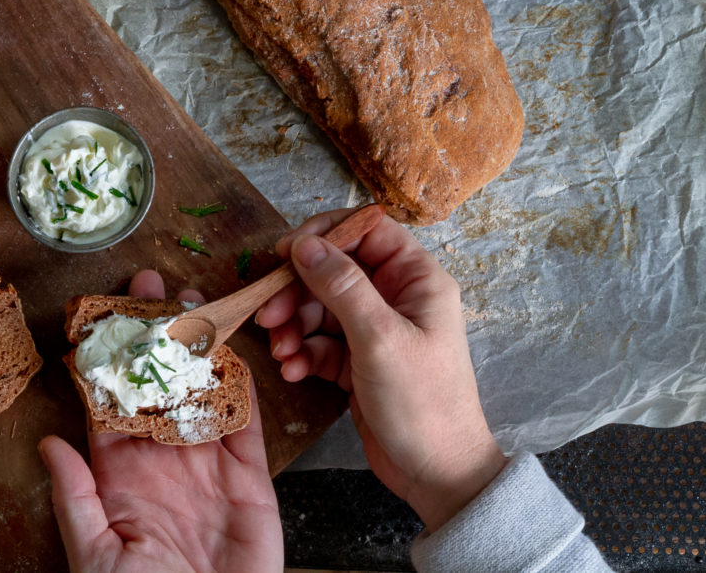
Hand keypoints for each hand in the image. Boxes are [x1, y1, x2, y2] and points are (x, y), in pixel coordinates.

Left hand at [39, 270, 282, 572]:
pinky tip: (233, 351)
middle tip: (153, 288)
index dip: (109, 357)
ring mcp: (208, 464)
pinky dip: (241, 386)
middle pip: (160, 383)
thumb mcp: (96, 555)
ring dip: (200, 347)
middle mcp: (164, 459)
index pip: (112, 402)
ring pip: (203, 391)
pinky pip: (245, 422)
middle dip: (156, 335)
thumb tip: (48, 442)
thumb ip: (76, 497)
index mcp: (122, 474)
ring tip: (194, 301)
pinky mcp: (250, 477)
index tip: (104, 314)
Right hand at [256, 208, 506, 531]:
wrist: (436, 475)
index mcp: (416, 280)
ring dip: (294, 325)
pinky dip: (302, 353)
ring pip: (321, 308)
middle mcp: (396, 298)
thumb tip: (305, 245)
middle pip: (334, 271)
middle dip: (298, 290)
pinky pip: (320, 342)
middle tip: (269, 313)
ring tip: (281, 350)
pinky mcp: (357, 361)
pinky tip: (293, 371)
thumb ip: (341, 287)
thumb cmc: (422, 403)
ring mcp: (375, 331)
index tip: (286, 252)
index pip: (367, 231)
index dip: (325, 235)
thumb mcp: (379, 339)